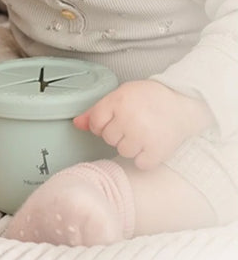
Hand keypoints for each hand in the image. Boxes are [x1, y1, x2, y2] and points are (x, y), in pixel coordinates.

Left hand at [74, 79, 214, 170]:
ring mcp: (143, 136)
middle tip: (136, 123)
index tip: (119, 118)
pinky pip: (140, 163)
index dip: (105, 123)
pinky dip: (146, 158)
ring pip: (123, 152)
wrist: (183, 103)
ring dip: (132, 146)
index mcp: (117, 101)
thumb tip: (76, 124)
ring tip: (145, 132)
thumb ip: (96, 110)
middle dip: (119, 133)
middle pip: (108, 138)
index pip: (95, 123)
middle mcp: (128, 119)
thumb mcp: (121, 95)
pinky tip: (152, 144)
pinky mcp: (157, 151)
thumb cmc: (149, 98)